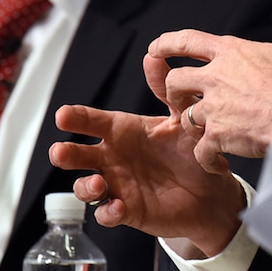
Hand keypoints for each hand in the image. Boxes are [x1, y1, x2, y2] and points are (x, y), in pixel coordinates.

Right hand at [51, 104, 246, 256]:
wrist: (211, 190)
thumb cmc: (191, 150)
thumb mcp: (182, 118)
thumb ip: (167, 91)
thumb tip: (154, 57)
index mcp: (123, 131)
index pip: (93, 122)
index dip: (77, 118)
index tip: (63, 115)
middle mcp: (113, 157)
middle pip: (79, 155)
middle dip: (65, 153)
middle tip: (59, 152)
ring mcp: (117, 185)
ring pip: (85, 186)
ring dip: (85, 186)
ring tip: (98, 184)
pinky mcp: (126, 210)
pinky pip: (107, 214)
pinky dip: (108, 212)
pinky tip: (116, 208)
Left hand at [147, 0, 271, 168]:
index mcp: (229, 52)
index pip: (186, 40)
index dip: (166, 43)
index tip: (155, 49)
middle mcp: (215, 77)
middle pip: (174, 81)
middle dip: (173, 93)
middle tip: (181, 103)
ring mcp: (214, 107)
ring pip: (185, 118)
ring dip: (194, 127)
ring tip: (209, 135)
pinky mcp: (217, 135)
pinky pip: (200, 150)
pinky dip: (207, 158)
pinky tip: (218, 162)